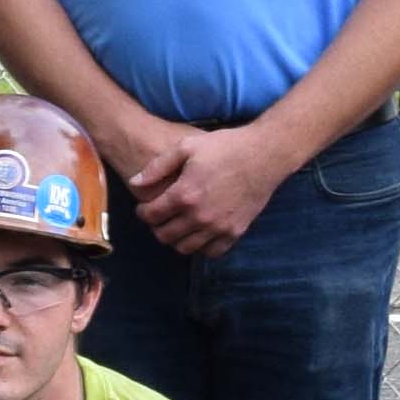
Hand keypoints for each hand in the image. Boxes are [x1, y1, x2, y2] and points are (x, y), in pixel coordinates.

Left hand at [126, 116, 302, 257]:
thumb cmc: (225, 147)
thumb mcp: (187, 147)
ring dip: (176, 239)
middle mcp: (199, 217)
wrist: (264, 155)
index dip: (143, 212)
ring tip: (177, 226)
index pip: (151, 216)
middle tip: (159, 217)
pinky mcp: (235, 232)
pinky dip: (200, 247)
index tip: (144, 208)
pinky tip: (199, 233)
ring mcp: (218, 228)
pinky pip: (211, 252)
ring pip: (185, 248)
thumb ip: (157, 166)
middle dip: (156, 227)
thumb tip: (135, 183)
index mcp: (184, 195)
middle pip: (165, 236)